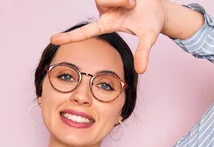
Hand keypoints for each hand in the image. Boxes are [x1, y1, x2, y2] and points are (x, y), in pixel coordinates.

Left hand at [50, 0, 166, 73]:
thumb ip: (142, 53)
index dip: (69, 37)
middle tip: (133, 4)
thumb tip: (141, 71)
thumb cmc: (151, 21)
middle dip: (119, 0)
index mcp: (107, 24)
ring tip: (135, 1)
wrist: (160, 5)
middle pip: (101, 0)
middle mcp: (103, 11)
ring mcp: (107, 0)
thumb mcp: (149, 37)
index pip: (84, 32)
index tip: (53, 40)